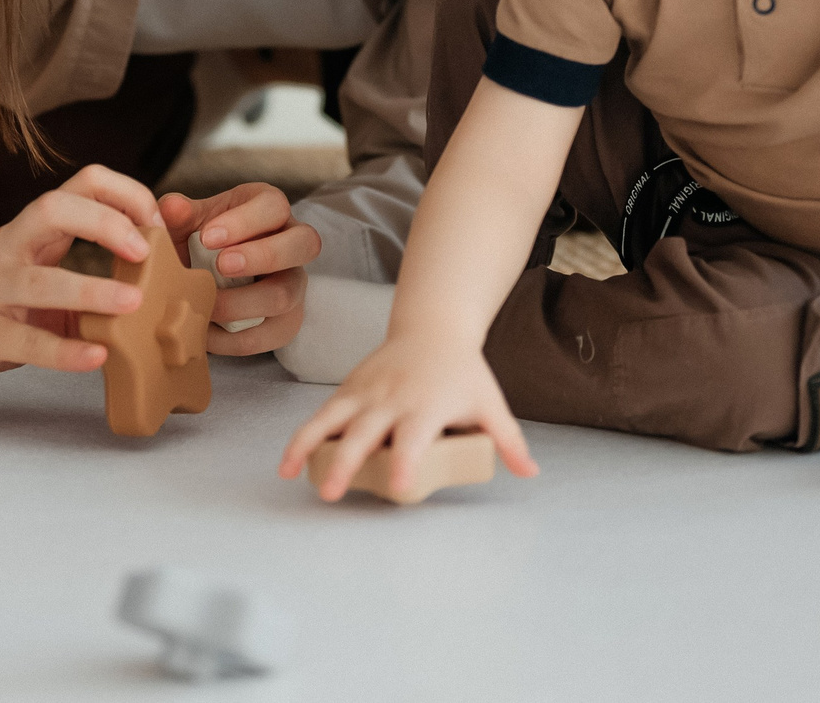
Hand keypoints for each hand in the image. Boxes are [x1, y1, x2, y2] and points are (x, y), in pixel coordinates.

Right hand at [0, 165, 157, 403]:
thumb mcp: (37, 283)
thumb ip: (86, 278)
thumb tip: (158, 278)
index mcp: (28, 232)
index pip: (78, 184)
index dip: (123, 194)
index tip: (156, 224)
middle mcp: (5, 249)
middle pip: (53, 208)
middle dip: (105, 221)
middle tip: (145, 250)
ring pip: (39, 279)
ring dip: (91, 288)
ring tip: (134, 303)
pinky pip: (24, 341)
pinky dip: (64, 351)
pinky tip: (96, 357)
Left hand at [157, 182, 317, 354]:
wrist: (210, 280)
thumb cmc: (205, 240)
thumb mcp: (191, 221)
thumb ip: (179, 214)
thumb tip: (171, 208)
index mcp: (270, 208)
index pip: (273, 205)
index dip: (244, 221)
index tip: (207, 237)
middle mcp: (293, 243)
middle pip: (304, 243)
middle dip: (262, 256)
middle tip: (222, 266)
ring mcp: (294, 284)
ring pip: (287, 295)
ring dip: (244, 303)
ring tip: (208, 306)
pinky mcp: (287, 321)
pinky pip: (271, 334)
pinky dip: (235, 338)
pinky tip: (206, 333)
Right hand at [276, 334, 537, 501]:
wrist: (432, 327)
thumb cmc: (463, 371)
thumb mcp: (490, 403)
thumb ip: (508, 440)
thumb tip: (530, 474)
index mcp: (426, 405)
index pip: (414, 437)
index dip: (406, 461)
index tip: (398, 486)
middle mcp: (391, 399)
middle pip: (363, 432)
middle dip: (346, 462)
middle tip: (333, 493)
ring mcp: (365, 392)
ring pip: (328, 418)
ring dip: (307, 446)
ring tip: (290, 474)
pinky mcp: (349, 389)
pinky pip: (321, 413)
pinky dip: (302, 436)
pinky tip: (289, 463)